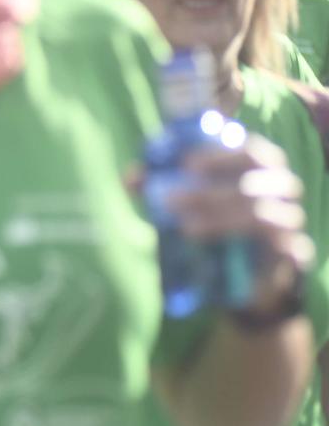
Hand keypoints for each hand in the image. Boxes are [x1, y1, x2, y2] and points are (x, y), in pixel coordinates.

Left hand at [172, 138, 315, 313]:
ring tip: (186, 229)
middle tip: (172, 200)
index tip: (186, 164)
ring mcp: (291, 220)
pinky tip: (227, 253)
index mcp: (260, 169)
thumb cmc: (219, 223)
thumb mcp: (189, 203)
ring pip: (264, 214)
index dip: (221, 155)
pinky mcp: (295, 252)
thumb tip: (129, 179)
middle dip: (212, 191)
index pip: (251, 151)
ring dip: (222, 219)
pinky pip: (285, 248)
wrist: (250, 274)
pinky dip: (256, 247)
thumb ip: (163, 186)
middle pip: (258, 180)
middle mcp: (281, 189)